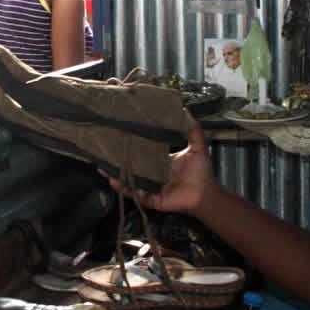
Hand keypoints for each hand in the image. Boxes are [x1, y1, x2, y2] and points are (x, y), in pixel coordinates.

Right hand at [101, 118, 217, 213]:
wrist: (206, 193)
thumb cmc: (201, 172)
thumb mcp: (197, 147)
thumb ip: (192, 130)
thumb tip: (185, 110)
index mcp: (160, 161)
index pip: (143, 152)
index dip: (132, 146)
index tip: (120, 136)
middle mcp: (152, 173)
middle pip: (132, 166)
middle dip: (117, 161)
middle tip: (104, 152)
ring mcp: (149, 187)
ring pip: (129, 180)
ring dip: (116, 175)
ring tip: (103, 168)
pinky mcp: (150, 198)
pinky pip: (135, 194)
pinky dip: (125, 189)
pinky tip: (115, 181)